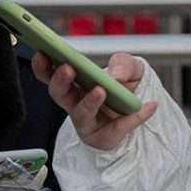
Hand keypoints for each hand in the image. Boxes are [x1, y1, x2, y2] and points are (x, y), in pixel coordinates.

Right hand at [32, 52, 156, 150]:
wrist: (142, 110)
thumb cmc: (127, 86)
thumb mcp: (130, 67)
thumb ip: (124, 63)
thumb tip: (116, 75)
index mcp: (75, 82)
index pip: (51, 74)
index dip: (42, 66)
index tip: (41, 53)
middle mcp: (76, 102)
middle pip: (59, 94)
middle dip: (60, 81)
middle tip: (68, 68)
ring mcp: (88, 122)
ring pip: (81, 114)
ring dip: (89, 101)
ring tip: (101, 90)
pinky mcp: (104, 137)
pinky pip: (117, 128)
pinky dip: (134, 117)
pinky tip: (149, 106)